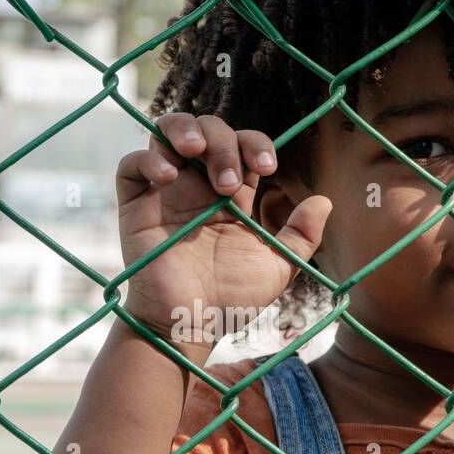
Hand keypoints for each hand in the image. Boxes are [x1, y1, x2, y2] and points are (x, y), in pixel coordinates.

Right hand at [115, 112, 330, 345]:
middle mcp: (197, 186)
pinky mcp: (135, 207)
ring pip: (166, 133)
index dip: (255, 143)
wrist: (191, 324)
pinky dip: (147, 160)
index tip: (267, 167)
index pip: (242, 144)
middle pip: (208, 130)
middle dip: (224, 142)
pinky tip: (168, 177)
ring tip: (196, 150)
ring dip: (185, 129)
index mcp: (230, 194)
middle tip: (230, 182)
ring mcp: (165, 193)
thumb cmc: (231, 300)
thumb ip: (300, 236)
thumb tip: (324, 201)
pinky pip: (130, 166)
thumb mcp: (277, 267)